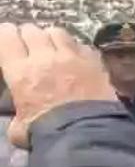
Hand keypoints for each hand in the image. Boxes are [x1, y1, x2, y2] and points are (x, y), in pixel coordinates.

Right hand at [0, 23, 115, 147]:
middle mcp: (44, 57)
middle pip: (32, 31)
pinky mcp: (94, 62)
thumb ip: (17, 117)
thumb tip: (21, 120)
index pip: (7, 37)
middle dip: (28, 36)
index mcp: (20, 71)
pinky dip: (76, 48)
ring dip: (52, 37)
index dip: (6, 35)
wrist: (87, 135)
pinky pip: (82, 45)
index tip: (8, 39)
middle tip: (30, 45)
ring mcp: (72, 57)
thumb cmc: (48, 133)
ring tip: (53, 47)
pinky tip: (77, 58)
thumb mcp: (20, 129)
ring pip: (57, 32)